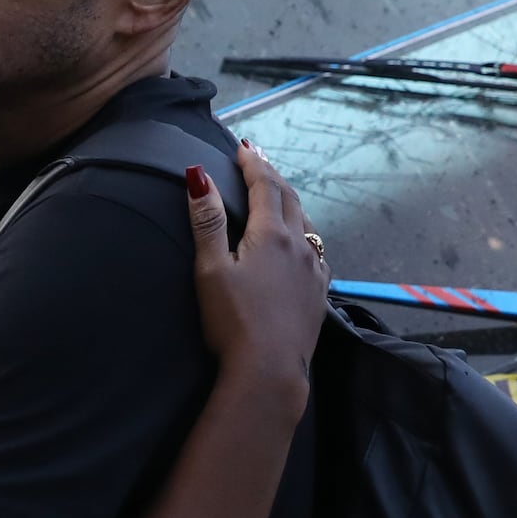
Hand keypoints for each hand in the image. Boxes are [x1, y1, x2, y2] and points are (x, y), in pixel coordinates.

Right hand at [192, 143, 325, 389]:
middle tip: (258, 160)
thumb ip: (207, 221)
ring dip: (290, 202)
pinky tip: (300, 242)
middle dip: (272, 176)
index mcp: (272, 235)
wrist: (269, 370)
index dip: (253, 163)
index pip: (265, 185)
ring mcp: (314, 271)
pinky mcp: (319, 293)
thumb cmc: (233, 322)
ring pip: (306, 223)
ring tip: (278, 193)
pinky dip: (304, 233)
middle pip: (290, 198)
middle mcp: (299, 246)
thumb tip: (197, 175)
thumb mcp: (210, 269)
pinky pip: (315, 250)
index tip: (243, 146)